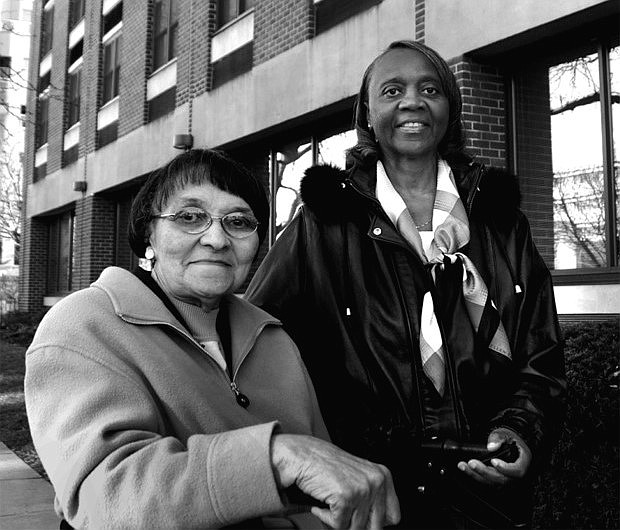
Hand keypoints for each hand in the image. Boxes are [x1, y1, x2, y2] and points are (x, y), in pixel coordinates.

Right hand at [271, 434, 399, 528]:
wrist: (301, 454)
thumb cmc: (325, 465)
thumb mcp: (358, 478)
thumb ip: (372, 498)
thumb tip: (375, 526)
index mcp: (383, 476)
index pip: (393, 517)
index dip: (375, 522)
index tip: (361, 519)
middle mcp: (376, 481)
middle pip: (376, 527)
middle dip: (355, 524)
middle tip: (341, 513)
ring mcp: (362, 489)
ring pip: (356, 528)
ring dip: (338, 521)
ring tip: (329, 503)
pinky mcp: (346, 497)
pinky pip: (338, 525)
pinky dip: (325, 518)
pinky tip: (321, 503)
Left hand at [457, 428, 531, 486]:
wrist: (509, 443)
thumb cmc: (509, 439)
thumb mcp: (505, 433)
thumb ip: (498, 438)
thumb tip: (491, 447)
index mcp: (522, 463)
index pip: (517, 471)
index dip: (505, 468)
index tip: (493, 461)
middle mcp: (515, 475)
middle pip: (501, 479)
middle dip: (484, 472)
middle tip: (471, 463)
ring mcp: (506, 479)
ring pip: (492, 482)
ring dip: (476, 475)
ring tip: (463, 466)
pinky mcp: (496, 480)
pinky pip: (486, 482)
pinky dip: (475, 476)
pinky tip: (466, 469)